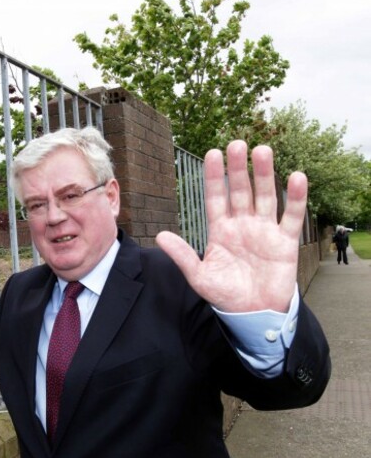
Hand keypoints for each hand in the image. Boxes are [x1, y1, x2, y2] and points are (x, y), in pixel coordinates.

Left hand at [155, 140, 306, 312]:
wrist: (253, 314)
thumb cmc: (225, 295)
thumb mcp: (200, 276)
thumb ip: (183, 256)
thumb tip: (160, 236)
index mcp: (220, 230)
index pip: (215, 198)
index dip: (214, 177)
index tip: (211, 153)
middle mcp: (242, 225)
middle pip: (240, 191)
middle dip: (237, 168)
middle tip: (236, 143)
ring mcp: (264, 231)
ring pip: (264, 196)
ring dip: (264, 174)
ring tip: (262, 150)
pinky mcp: (285, 242)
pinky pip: (291, 216)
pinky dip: (295, 197)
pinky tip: (296, 176)